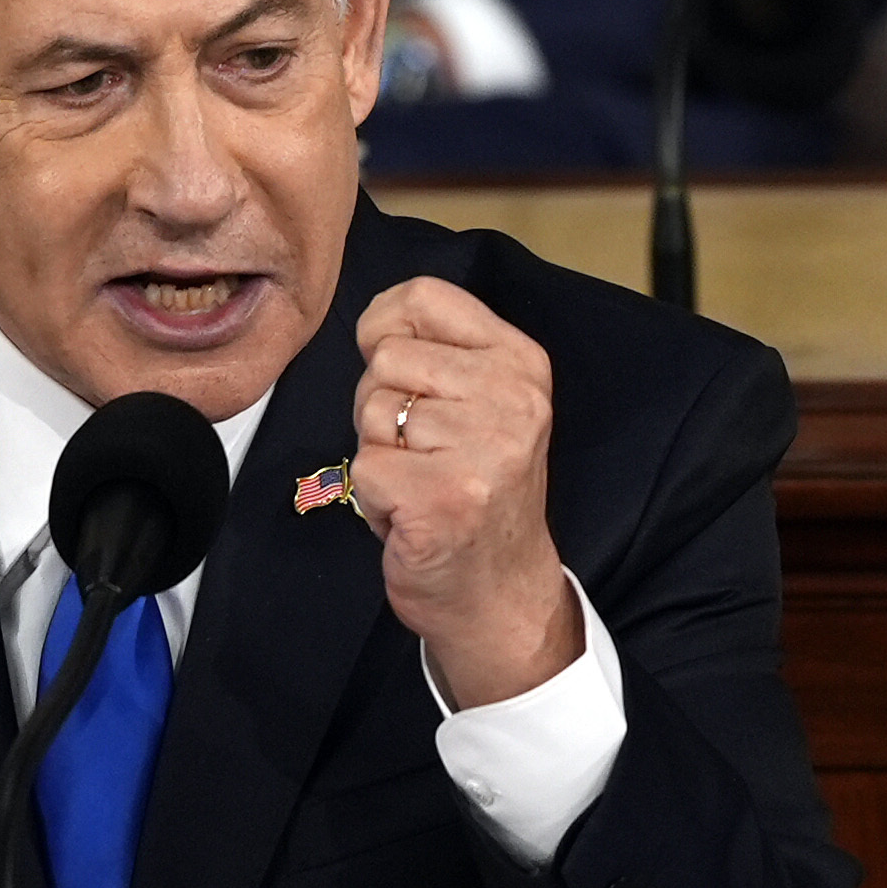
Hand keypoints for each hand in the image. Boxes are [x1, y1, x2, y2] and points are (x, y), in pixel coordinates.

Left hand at [351, 278, 579, 709]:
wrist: (501, 592)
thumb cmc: (479, 493)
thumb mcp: (487, 404)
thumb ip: (443, 353)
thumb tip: (377, 321)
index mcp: (522, 363)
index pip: (424, 296)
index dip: (385, 326)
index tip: (396, 369)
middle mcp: (512, 399)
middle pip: (388, 357)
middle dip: (381, 404)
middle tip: (420, 452)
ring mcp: (482, 449)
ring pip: (372, 409)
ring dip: (379, 453)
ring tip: (419, 483)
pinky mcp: (442, 496)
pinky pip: (364, 464)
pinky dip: (371, 497)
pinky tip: (409, 513)